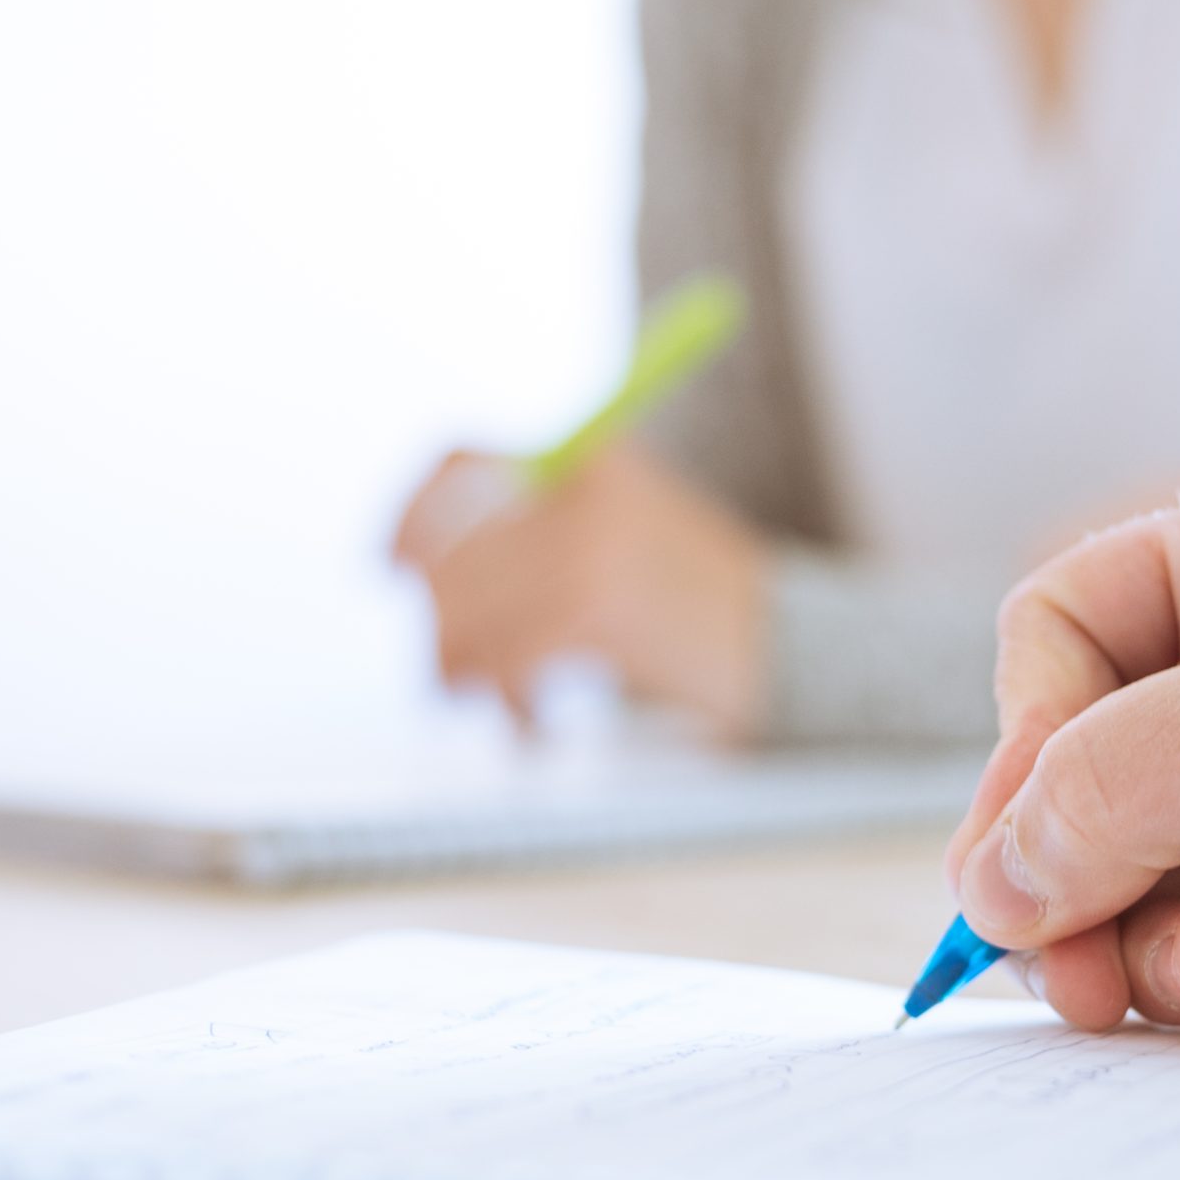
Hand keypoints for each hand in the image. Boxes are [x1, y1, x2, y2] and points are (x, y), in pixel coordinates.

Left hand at [391, 442, 767, 741]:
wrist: (792, 647)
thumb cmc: (701, 605)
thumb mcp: (628, 532)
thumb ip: (539, 532)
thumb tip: (420, 569)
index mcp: (588, 457)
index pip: (462, 461)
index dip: (411, 515)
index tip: (387, 566)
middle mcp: (579, 490)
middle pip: (448, 550)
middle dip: (438, 623)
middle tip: (448, 673)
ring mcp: (583, 547)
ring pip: (461, 611)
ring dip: (463, 670)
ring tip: (501, 701)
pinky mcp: (591, 609)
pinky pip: (501, 658)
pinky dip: (510, 702)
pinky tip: (535, 723)